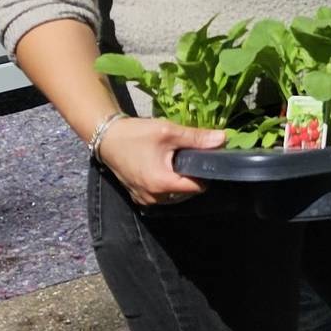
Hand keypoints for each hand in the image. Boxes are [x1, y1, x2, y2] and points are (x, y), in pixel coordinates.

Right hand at [99, 117, 220, 205]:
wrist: (107, 137)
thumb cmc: (136, 134)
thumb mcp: (168, 132)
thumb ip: (197, 138)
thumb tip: (224, 138)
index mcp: (162, 184)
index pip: (197, 187)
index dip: (206, 173)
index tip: (207, 159)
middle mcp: (153, 197)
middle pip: (187, 191)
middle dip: (192, 175)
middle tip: (189, 156)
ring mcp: (144, 199)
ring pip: (175, 194)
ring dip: (179, 179)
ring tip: (176, 160)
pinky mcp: (139, 196)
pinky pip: (161, 194)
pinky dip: (166, 182)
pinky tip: (164, 166)